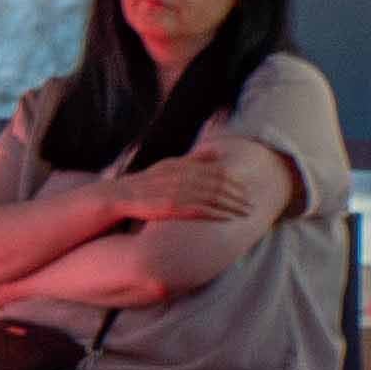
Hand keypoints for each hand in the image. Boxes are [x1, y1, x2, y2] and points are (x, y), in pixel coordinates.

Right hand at [116, 145, 274, 229]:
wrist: (119, 195)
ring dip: (232, 206)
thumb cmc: (147, 181)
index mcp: (182, 165)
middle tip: (251, 203)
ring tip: (245, 213)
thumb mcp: (169, 164)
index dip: (234, 181)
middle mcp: (181, 177)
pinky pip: (199, 210)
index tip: (246, 189)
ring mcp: (175, 192)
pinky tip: (228, 218)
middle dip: (238, 195)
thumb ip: (194, 159)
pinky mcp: (170, 207)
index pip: (216, 171)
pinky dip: (216, 214)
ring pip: (212, 198)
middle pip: (218, 185)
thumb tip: (216, 151)